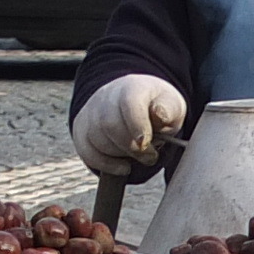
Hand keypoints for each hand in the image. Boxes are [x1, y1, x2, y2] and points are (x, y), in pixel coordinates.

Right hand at [71, 73, 188, 177]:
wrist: (136, 102)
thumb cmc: (156, 107)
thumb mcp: (171, 105)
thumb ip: (169, 110)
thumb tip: (160, 115)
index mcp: (132, 87)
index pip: (128, 103)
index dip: (136, 125)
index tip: (145, 143)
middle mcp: (106, 96)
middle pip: (110, 125)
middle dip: (131, 147)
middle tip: (150, 155)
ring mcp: (91, 112)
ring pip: (97, 140)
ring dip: (121, 155)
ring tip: (138, 154)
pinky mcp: (81, 129)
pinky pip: (87, 151)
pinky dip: (105, 164)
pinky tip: (123, 166)